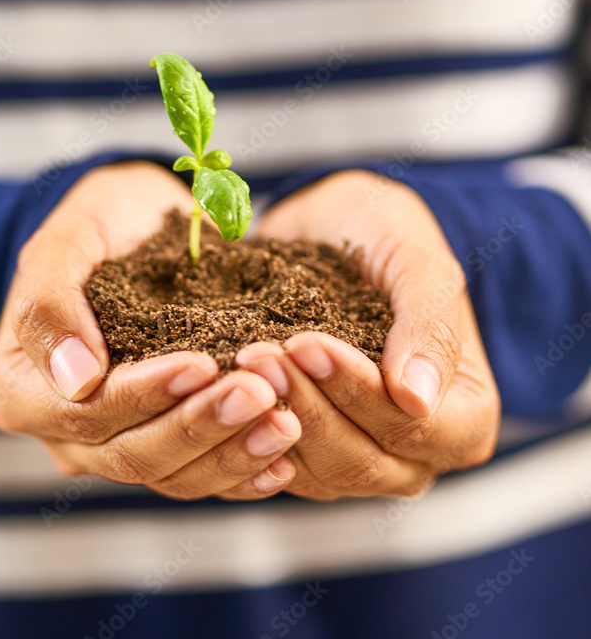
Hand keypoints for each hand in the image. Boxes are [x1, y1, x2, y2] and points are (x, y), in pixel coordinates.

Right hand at [0, 161, 300, 499]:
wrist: (138, 222)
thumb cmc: (98, 223)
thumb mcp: (66, 241)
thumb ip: (50, 303)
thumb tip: (76, 379)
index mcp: (24, 390)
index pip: (89, 412)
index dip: (147, 394)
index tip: (201, 363)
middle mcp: (67, 432)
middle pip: (135, 454)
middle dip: (202, 426)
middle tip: (262, 393)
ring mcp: (118, 444)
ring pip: (175, 475)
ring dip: (233, 453)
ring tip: (286, 422)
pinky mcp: (166, 443)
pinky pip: (203, 475)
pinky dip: (244, 470)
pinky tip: (285, 456)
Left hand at [235, 170, 499, 499]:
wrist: (330, 223)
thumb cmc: (384, 232)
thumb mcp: (414, 260)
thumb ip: (428, 325)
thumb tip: (418, 399)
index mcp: (466, 413)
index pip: (414, 429)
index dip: (359, 393)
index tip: (306, 343)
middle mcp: (420, 451)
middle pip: (362, 461)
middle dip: (308, 406)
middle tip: (259, 352)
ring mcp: (364, 458)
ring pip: (317, 472)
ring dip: (274, 417)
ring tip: (244, 358)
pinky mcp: (311, 453)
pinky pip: (279, 466)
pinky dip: (252, 432)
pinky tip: (228, 391)